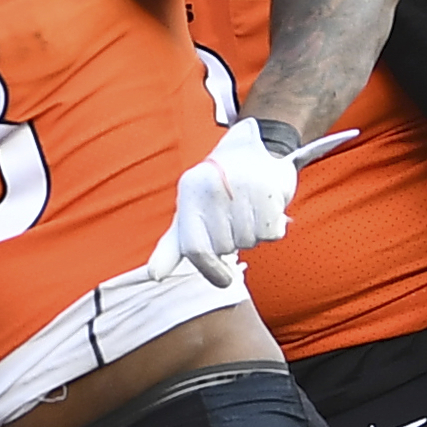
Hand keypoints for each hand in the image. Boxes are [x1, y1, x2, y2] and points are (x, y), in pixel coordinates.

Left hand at [148, 117, 299, 285]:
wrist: (260, 146)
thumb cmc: (221, 187)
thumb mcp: (191, 210)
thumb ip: (173, 245)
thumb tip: (154, 276)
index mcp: (189, 191)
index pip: (194, 248)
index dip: (210, 270)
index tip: (224, 280)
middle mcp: (212, 187)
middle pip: (225, 247)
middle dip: (234, 242)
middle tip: (238, 217)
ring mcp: (241, 186)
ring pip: (249, 241)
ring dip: (254, 234)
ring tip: (252, 209)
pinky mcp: (268, 188)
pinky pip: (271, 233)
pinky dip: (273, 228)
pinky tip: (268, 207)